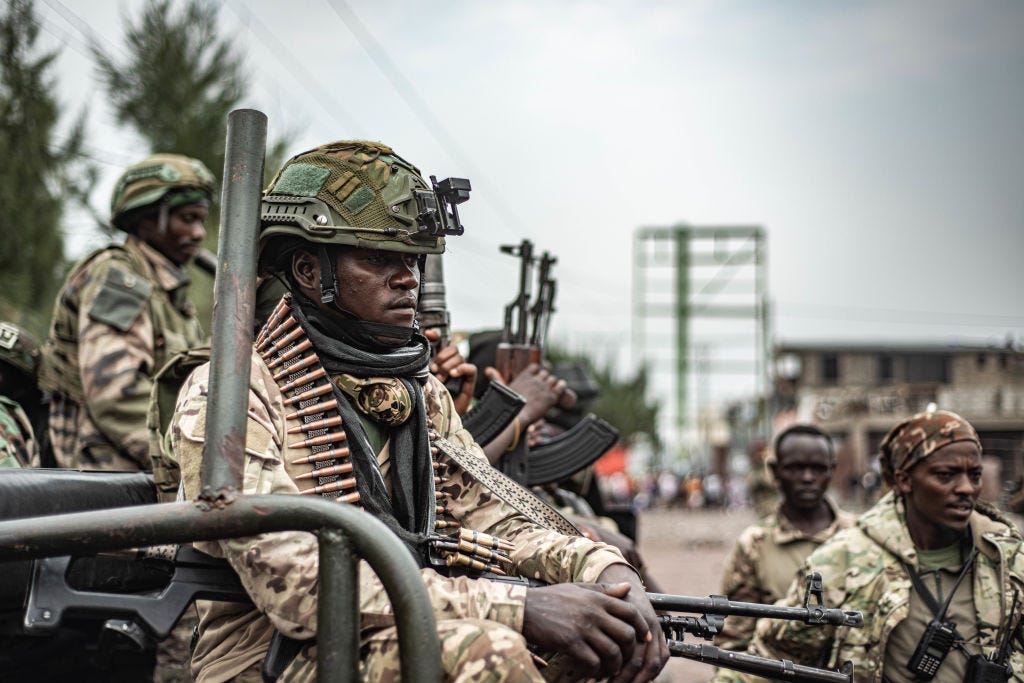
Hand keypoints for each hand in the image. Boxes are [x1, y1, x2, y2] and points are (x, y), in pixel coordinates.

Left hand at [424, 329, 476, 414]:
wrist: (437, 418)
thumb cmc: (427, 399)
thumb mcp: (420, 379)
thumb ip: (419, 365)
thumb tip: (414, 352)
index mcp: (438, 361)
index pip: (440, 342)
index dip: (436, 335)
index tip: (429, 334)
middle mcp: (449, 364)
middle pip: (452, 347)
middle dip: (442, 356)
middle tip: (434, 369)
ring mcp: (460, 372)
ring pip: (460, 357)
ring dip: (449, 366)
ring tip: (441, 378)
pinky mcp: (469, 381)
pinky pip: (471, 368)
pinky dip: (462, 368)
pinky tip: (453, 375)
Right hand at [486, 363, 566, 424]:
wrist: (515, 417)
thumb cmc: (506, 405)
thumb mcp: (501, 388)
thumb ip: (496, 378)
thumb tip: (488, 369)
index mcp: (524, 376)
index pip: (535, 366)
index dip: (537, 371)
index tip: (536, 376)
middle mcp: (535, 379)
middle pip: (545, 373)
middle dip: (544, 378)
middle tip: (542, 387)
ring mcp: (544, 387)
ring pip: (553, 378)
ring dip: (552, 383)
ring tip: (550, 389)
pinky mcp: (552, 396)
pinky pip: (561, 386)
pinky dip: (561, 386)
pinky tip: (560, 388)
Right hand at [523, 582, 643, 678]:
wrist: (525, 608)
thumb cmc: (552, 598)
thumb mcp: (579, 589)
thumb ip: (604, 590)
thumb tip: (627, 588)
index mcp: (597, 598)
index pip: (630, 611)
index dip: (642, 626)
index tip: (645, 637)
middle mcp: (593, 612)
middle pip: (625, 634)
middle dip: (630, 650)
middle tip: (626, 658)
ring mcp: (582, 628)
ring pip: (612, 652)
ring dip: (614, 665)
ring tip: (610, 668)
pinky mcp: (570, 643)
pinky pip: (592, 662)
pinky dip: (596, 670)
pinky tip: (592, 671)